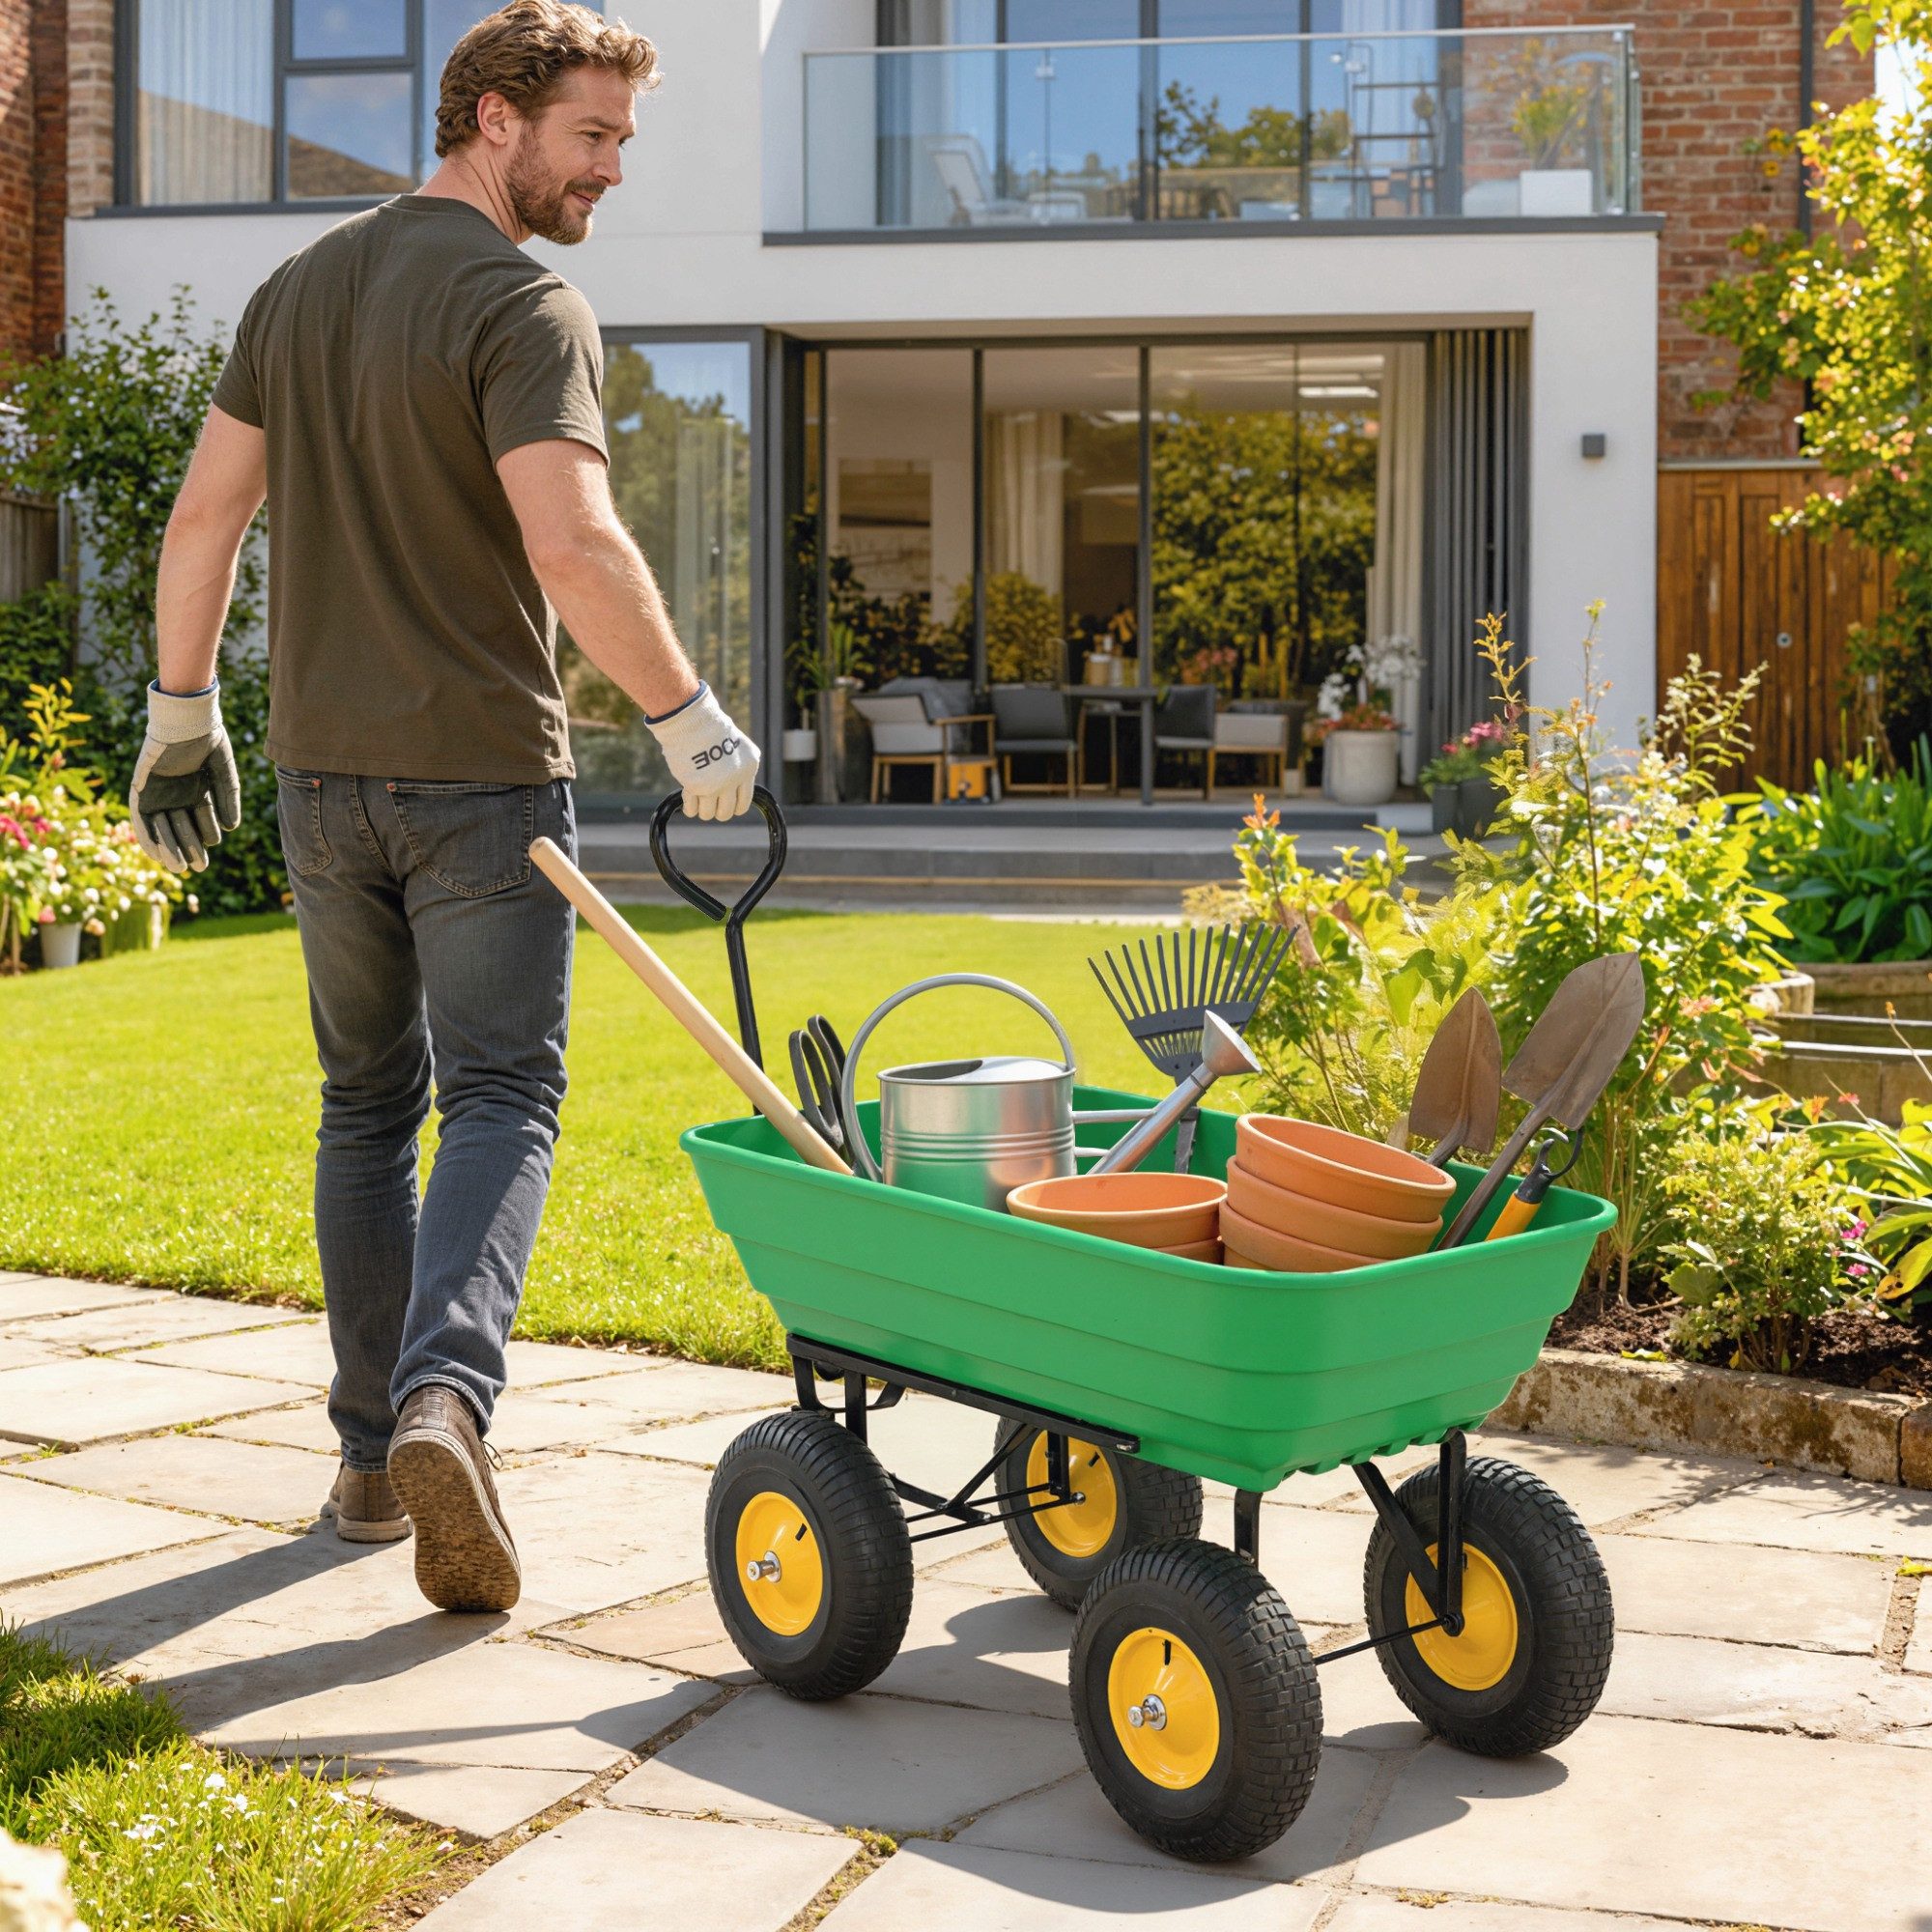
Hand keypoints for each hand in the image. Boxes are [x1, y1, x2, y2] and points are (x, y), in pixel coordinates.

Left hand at [129, 682, 241, 872]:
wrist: (187, 720)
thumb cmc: (207, 740)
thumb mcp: (223, 774)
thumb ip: (228, 799)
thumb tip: (231, 828)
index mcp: (196, 790)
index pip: (201, 822)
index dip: (203, 840)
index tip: (206, 858)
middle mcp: (176, 794)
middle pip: (181, 828)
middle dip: (188, 848)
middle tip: (196, 869)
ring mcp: (157, 792)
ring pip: (162, 826)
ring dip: (168, 847)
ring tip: (177, 868)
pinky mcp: (141, 788)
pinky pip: (140, 817)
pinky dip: (147, 834)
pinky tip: (155, 853)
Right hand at [646, 683, 759, 821]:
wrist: (694, 720)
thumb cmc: (710, 730)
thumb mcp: (735, 746)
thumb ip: (736, 767)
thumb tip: (730, 791)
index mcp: (748, 768)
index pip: (744, 803)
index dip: (733, 806)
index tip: (723, 802)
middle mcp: (735, 779)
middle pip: (727, 812)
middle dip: (717, 810)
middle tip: (708, 800)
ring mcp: (717, 784)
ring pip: (709, 814)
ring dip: (702, 809)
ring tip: (696, 797)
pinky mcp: (697, 786)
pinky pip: (693, 809)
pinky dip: (689, 808)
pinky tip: (688, 800)